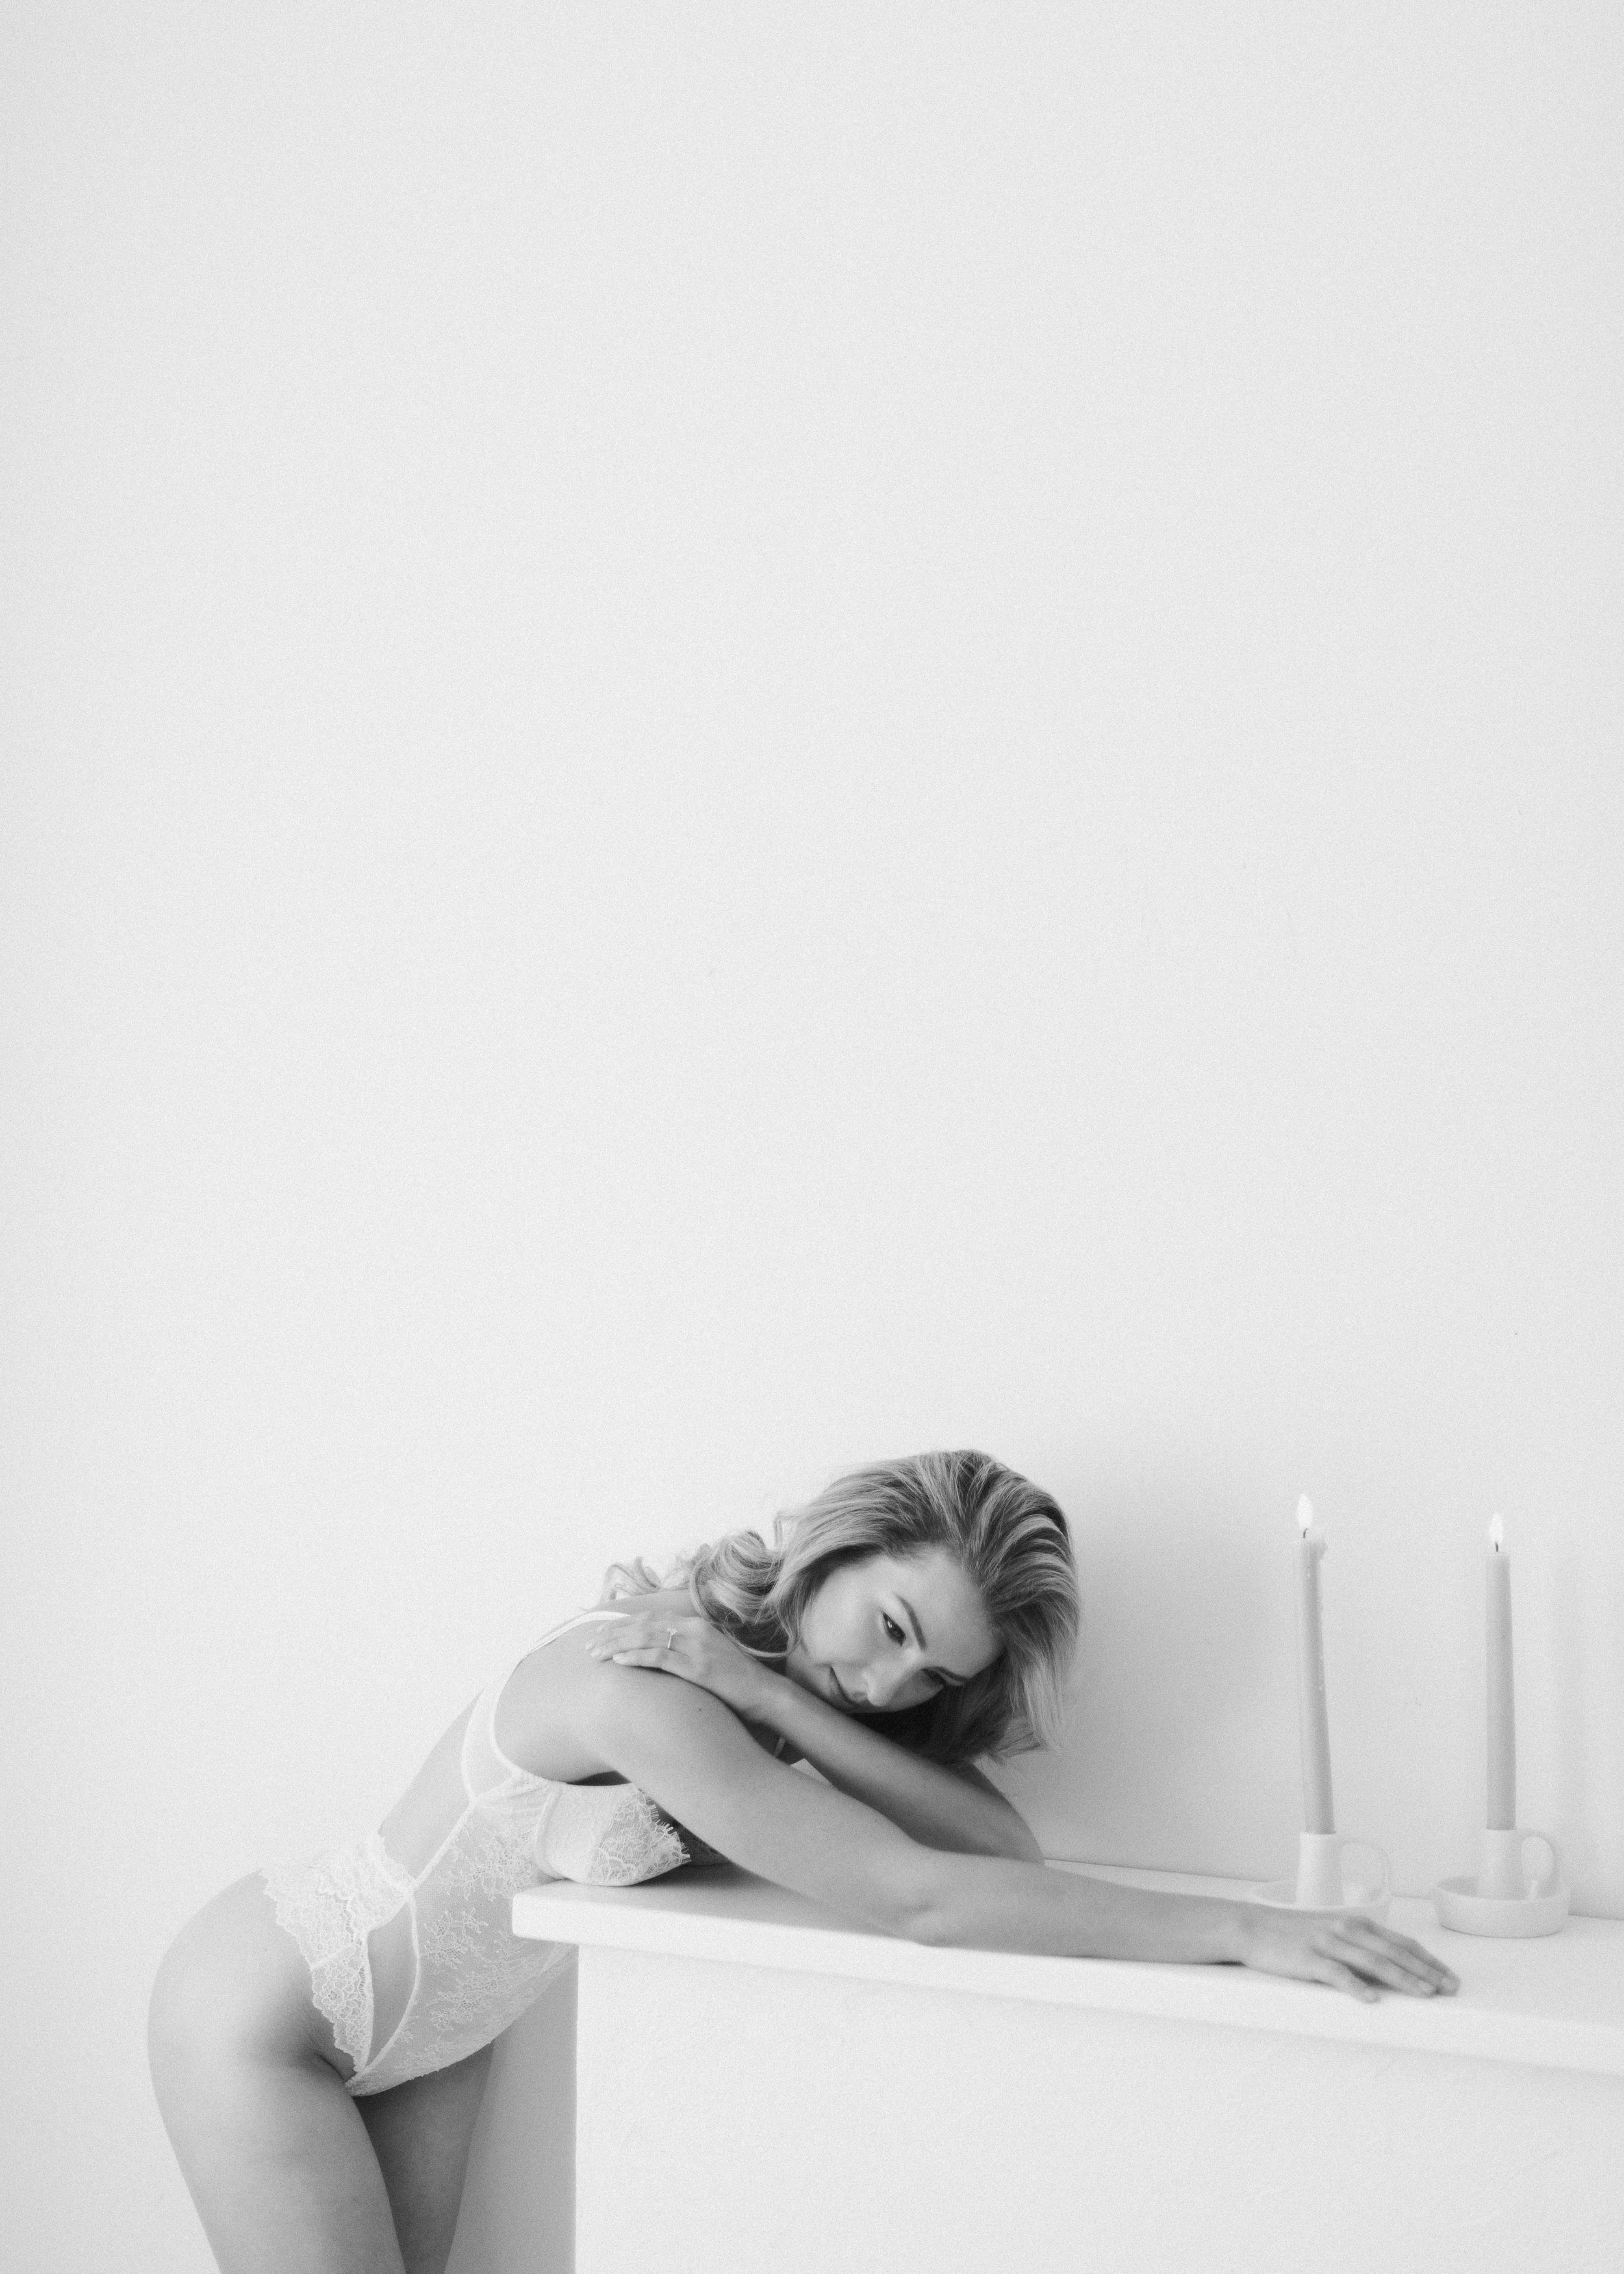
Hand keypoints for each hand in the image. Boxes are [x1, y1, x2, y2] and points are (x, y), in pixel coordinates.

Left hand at [586, 1612, 776, 1723]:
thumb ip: (686, 1647)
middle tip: (589, 1645)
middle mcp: (694, 1629)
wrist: (763, 1692)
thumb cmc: (735, 1679)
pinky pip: (660, 1657)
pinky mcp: (697, 1667)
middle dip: (613, 1634)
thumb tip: (660, 1653)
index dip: (624, 1624)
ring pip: (646, 1638)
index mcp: (696, 1623)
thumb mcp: (710, 1654)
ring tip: (595, 1654)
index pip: (652, 1617)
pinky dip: (636, 1658)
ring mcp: (696, 1646)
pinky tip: (618, 1662)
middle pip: (644, 1624)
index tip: (602, 1632)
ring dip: (617, 1645)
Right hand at [1236, 1904, 1459, 2002]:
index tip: (1449, 1977)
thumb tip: (1390, 1967)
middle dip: (1426, 1971)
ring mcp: (1328, 1944)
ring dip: (1403, 1978)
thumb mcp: (1331, 1933)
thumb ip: (1359, 1946)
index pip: (1401, 1943)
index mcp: (1355, 1924)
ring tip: (1425, 1994)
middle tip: (1450, 1990)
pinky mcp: (1309, 1959)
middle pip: (1394, 1952)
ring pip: (1373, 1962)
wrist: (1251, 1928)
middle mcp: (1347, 1930)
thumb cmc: (1293, 1934)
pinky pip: (1337, 1974)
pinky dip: (1355, 1986)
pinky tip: (1371, 1999)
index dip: (1428, 1960)